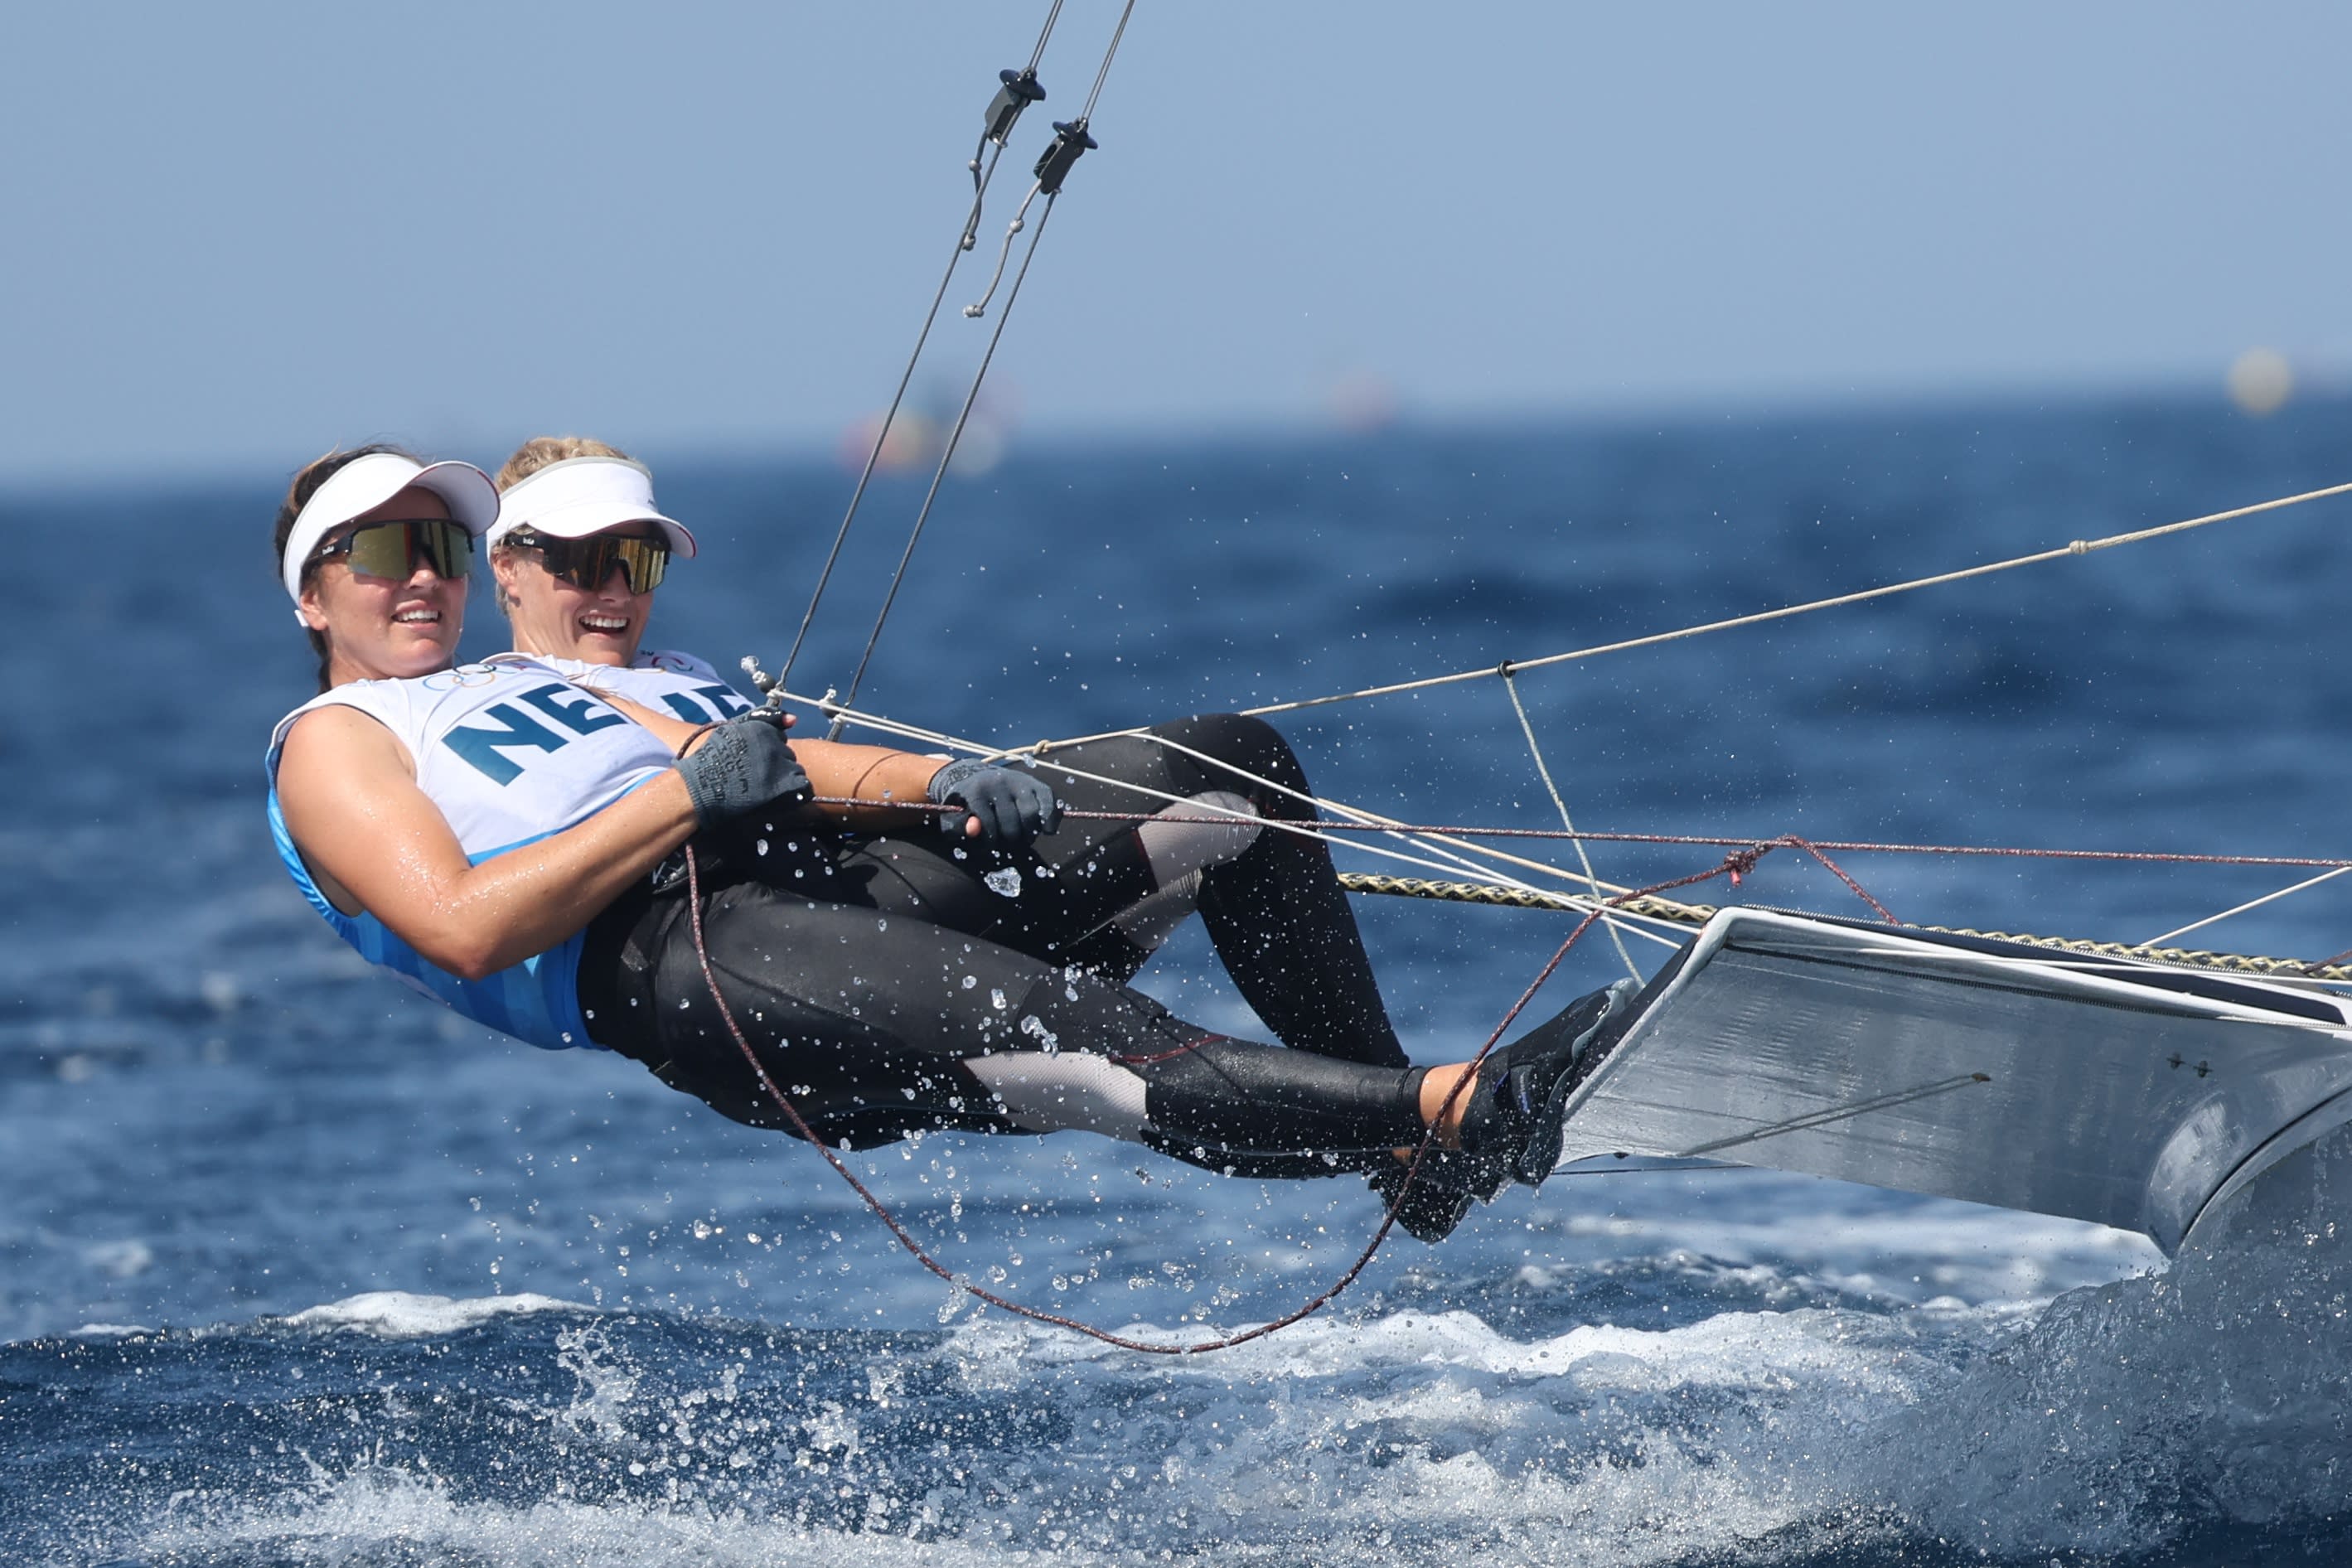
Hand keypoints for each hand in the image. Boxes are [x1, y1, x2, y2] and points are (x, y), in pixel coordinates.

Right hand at [675, 712, 811, 825]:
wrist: (698, 790)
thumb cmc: (711, 761)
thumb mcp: (733, 730)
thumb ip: (763, 719)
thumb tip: (794, 719)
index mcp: (762, 729)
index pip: (779, 739)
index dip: (768, 753)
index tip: (752, 763)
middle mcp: (773, 744)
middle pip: (788, 756)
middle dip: (777, 765)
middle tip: (755, 778)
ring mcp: (779, 766)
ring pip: (796, 771)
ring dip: (784, 780)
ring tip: (761, 789)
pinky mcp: (782, 787)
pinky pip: (803, 788)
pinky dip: (793, 794)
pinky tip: (776, 798)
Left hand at [926, 758, 1061, 847]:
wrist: (975, 777)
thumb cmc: (966, 805)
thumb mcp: (953, 816)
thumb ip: (958, 826)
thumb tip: (974, 829)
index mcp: (976, 791)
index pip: (988, 825)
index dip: (989, 841)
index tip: (988, 845)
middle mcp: (999, 783)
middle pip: (1012, 824)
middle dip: (1010, 840)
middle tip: (1007, 842)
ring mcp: (1019, 781)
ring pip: (1032, 814)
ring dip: (1029, 834)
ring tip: (1023, 838)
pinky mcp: (1035, 783)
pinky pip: (1050, 802)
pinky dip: (1051, 820)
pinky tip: (1047, 831)